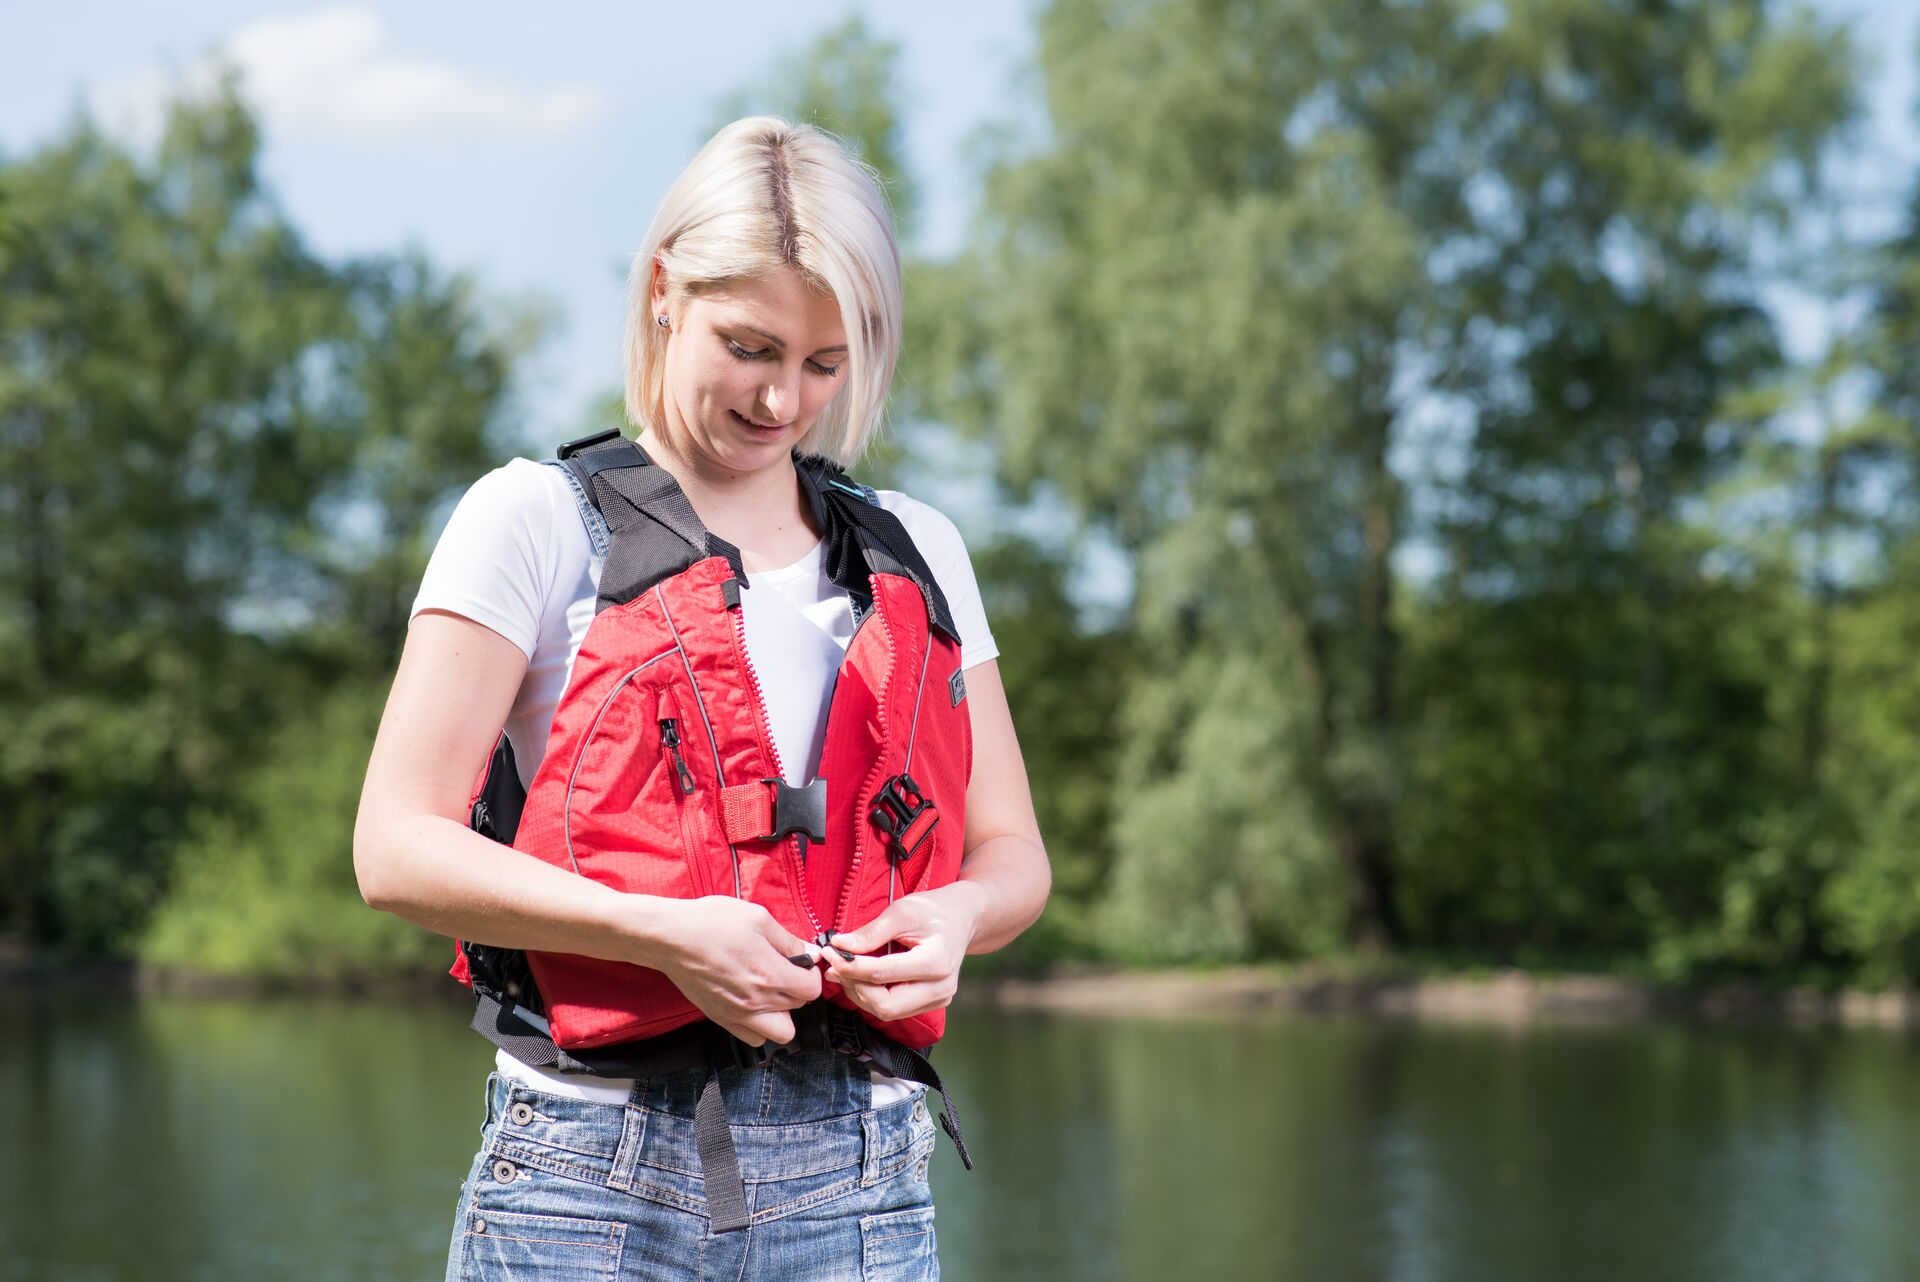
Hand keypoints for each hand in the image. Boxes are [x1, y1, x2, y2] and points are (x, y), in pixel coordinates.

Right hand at [653, 897, 822, 1047]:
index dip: (811, 974)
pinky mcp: (721, 1019)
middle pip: (798, 1009)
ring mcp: (737, 1014)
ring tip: (771, 993)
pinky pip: (752, 1038)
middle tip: (784, 971)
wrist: (671, 937)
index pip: (812, 990)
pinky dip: (759, 1026)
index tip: (802, 963)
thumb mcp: (758, 919)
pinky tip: (752, 1003)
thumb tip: (810, 953)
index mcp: (769, 974)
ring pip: (780, 1033)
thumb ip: (789, 940)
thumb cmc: (712, 922)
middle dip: (797, 990)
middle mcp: (756, 1001)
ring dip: (782, 1015)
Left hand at [824, 883, 982, 1022]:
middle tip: (834, 966)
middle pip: (886, 1005)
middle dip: (854, 987)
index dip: (850, 966)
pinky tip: (862, 978)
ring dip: (860, 993)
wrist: (962, 918)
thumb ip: (870, 933)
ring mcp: (938, 999)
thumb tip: (839, 946)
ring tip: (844, 970)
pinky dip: (873, 996)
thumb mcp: (901, 911)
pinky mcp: (932, 1003)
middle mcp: (940, 987)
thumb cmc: (933, 911)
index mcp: (936, 961)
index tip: (829, 952)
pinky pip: (895, 1009)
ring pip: (888, 1011)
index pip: (882, 974)